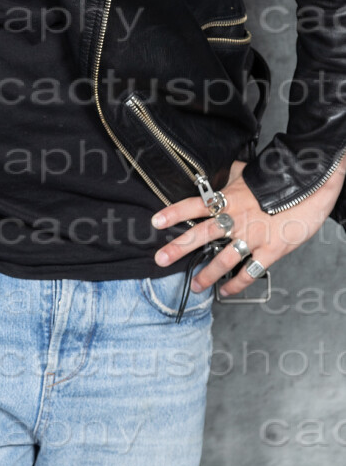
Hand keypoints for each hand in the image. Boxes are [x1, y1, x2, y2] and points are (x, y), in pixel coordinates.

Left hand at [151, 155, 345, 295]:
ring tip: (195, 285)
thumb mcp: (249, 173)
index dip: (174, 213)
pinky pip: (250, 272)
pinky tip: (226, 292)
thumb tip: (221, 174)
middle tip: (161, 259)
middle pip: (201, 234)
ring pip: (223, 259)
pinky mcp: (271, 251)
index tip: (156, 222)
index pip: (195, 205)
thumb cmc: (279, 178)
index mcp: (229, 200)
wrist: (310, 184)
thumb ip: (231, 177)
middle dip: (179, 248)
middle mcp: (236, 219)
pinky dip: (237, 285)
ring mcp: (253, 237)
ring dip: (207, 274)